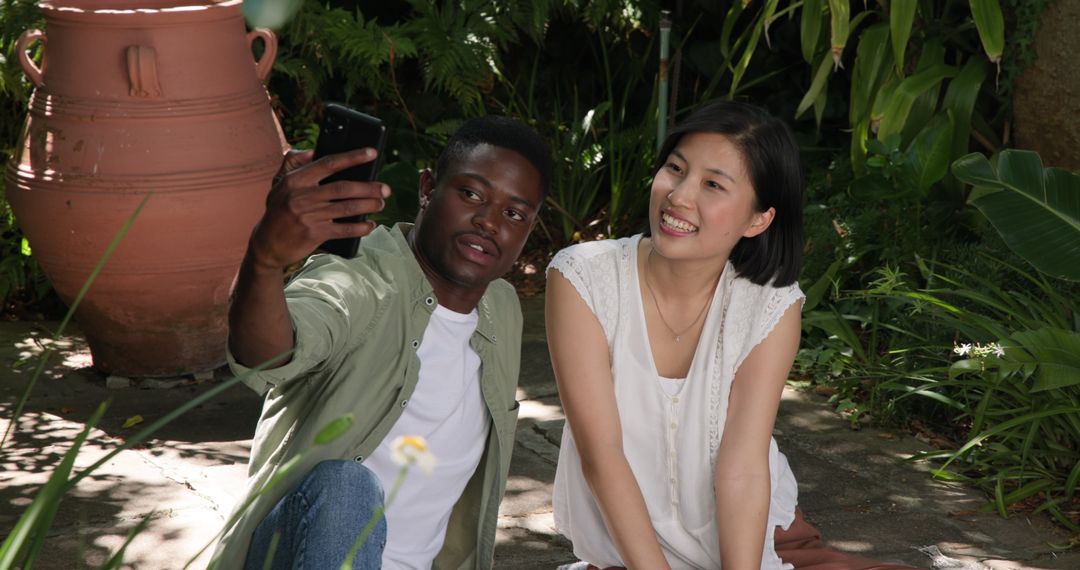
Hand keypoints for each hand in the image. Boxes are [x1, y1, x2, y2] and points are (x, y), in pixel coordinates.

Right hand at [247, 147, 389, 270]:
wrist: (267, 244)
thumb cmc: (279, 210)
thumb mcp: (279, 184)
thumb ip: (294, 164)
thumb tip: (313, 150)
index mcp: (295, 180)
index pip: (328, 163)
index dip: (353, 157)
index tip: (372, 153)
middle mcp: (301, 196)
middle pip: (343, 188)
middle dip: (369, 187)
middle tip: (385, 188)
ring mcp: (308, 216)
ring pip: (347, 208)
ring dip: (369, 206)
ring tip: (381, 203)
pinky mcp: (314, 234)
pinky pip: (344, 229)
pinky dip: (360, 228)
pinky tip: (370, 225)